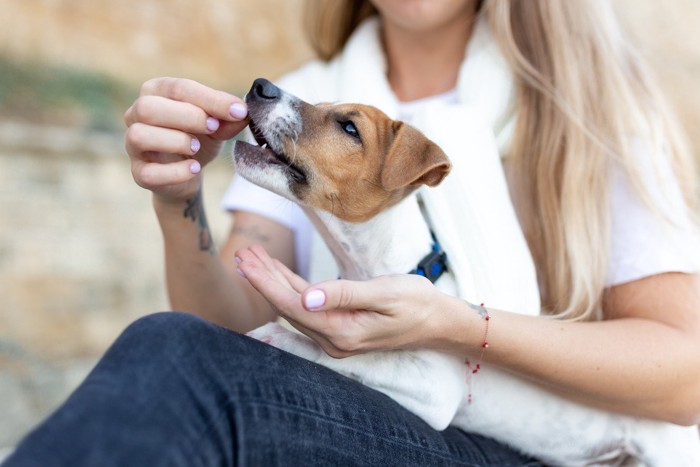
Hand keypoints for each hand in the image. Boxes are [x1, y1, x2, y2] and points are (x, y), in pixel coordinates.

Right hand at [124, 77, 248, 201]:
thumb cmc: (199, 139)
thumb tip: (242, 112)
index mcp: (156, 92)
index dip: (210, 99)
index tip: (237, 111)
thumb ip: (227, 119)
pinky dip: (175, 171)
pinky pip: (148, 173)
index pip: (178, 88)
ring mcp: (132, 145)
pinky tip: (194, 168)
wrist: (189, 174)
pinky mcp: (138, 173)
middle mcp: (137, 114)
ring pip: (139, 136)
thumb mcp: (217, 126)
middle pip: (148, 108)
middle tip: (213, 127)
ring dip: (174, 141)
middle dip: (187, 116)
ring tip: (197, 147)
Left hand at [235, 245, 442, 356]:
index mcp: (343, 332)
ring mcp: (335, 335)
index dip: (266, 283)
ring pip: (295, 305)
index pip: (294, 306)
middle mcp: (333, 339)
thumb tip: (307, 299)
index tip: (246, 262)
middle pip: (288, 306)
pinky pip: (308, 306)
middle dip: (263, 279)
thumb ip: (345, 295)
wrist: (437, 321)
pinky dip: (290, 286)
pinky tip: (277, 271)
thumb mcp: (384, 293)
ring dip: (273, 281)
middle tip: (241, 253)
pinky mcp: (338, 326)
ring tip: (252, 257)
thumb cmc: (416, 303)